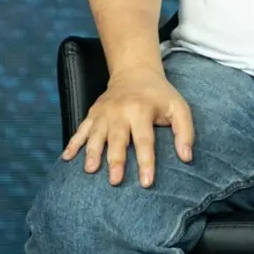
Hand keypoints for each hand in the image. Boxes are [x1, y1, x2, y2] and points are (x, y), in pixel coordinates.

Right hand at [61, 66, 194, 187]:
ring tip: (90, 171)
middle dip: (116, 159)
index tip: (146, 183)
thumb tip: (186, 158)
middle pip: (117, 137)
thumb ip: (185, 131)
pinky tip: (66, 159)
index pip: (145, 139)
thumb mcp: (178, 106)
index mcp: (142, 109)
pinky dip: (72, 143)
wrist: (135, 71)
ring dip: (92, 152)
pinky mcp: (93, 113)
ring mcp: (104, 112)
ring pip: (96, 134)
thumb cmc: (159, 95)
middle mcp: (120, 110)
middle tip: (115, 181)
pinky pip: (81, 129)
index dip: (146, 161)